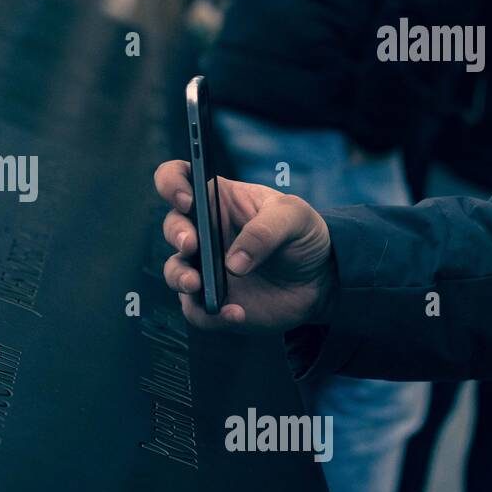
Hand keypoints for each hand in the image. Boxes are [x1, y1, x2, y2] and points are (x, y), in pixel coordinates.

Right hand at [154, 160, 337, 331]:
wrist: (319, 283)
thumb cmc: (303, 237)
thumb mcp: (295, 218)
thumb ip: (265, 231)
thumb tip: (233, 263)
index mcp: (218, 199)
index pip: (180, 178)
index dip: (171, 183)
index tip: (185, 199)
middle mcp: (204, 232)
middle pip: (173, 226)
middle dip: (177, 234)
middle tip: (192, 244)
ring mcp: (204, 268)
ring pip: (174, 271)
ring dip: (179, 277)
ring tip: (198, 284)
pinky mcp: (211, 300)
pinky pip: (196, 310)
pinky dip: (210, 314)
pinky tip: (235, 313)